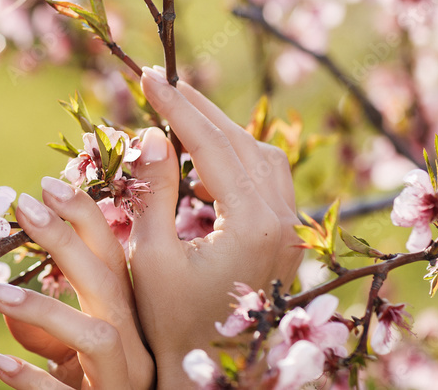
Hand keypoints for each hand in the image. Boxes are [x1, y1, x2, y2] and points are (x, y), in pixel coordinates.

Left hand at [0, 180, 154, 389]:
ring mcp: (122, 383)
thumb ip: (47, 325)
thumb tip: (5, 291)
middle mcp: (135, 347)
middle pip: (109, 283)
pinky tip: (1, 363)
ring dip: (46, 309)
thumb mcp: (67, 355)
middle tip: (23, 205)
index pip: (114, 256)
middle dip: (67, 240)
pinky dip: (34, 380)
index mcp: (128, 320)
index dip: (85, 217)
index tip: (45, 183)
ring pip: (98, 336)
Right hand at [129, 66, 301, 387]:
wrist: (208, 377)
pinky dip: (235, 158)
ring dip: (221, 131)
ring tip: (178, 115)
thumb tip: (151, 133)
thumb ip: (154, 191)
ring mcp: (290, 232)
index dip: (176, 107)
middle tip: (160, 83)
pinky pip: (268, 180)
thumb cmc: (172, 323)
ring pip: (262, 157)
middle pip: (242, 142)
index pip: (213, 145)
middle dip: (199, 109)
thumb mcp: (152, 256)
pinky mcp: (285, 240)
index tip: (147, 76)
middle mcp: (283, 223)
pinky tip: (203, 164)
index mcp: (252, 225)